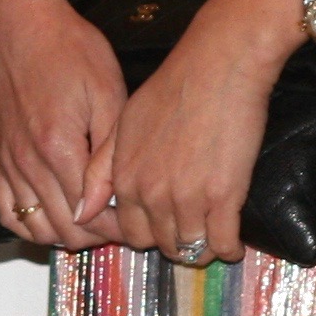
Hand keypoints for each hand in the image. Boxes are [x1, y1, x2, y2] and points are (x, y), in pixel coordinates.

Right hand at [0, 0, 126, 248]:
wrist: (21, 22)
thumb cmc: (68, 49)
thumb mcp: (107, 94)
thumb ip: (106, 157)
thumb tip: (101, 206)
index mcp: (58, 149)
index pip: (92, 216)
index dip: (120, 227)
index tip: (139, 221)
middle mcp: (27, 164)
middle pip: (66, 230)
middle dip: (99, 235)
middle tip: (124, 222)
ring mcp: (8, 164)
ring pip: (37, 229)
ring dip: (68, 234)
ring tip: (94, 221)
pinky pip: (8, 213)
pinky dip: (31, 226)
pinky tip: (55, 217)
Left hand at [100, 0, 301, 266]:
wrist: (218, 65)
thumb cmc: (172, 88)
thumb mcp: (123, 125)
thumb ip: (100, 171)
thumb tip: (82, 214)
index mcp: (125, 178)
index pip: (130, 233)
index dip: (148, 232)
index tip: (164, 224)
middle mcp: (150, 194)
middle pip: (161, 245)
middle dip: (175, 242)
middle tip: (191, 229)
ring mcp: (187, 199)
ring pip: (191, 250)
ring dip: (202, 248)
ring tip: (213, 236)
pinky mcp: (223, 198)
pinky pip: (224, 244)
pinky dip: (229, 248)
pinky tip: (233, 241)